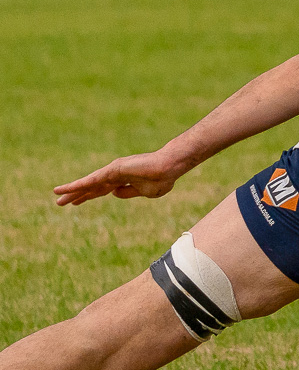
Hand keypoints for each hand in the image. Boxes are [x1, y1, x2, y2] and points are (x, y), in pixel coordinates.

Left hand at [54, 149, 190, 206]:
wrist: (170, 166)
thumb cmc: (163, 178)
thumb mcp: (145, 192)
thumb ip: (128, 192)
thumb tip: (113, 193)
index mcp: (123, 180)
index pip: (101, 190)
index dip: (89, 196)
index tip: (77, 202)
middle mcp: (115, 174)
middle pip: (91, 187)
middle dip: (77, 195)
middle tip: (62, 202)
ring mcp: (112, 171)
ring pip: (88, 184)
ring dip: (72, 192)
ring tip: (57, 199)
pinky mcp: (111, 170)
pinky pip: (89, 181)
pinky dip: (75, 186)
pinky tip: (61, 190)